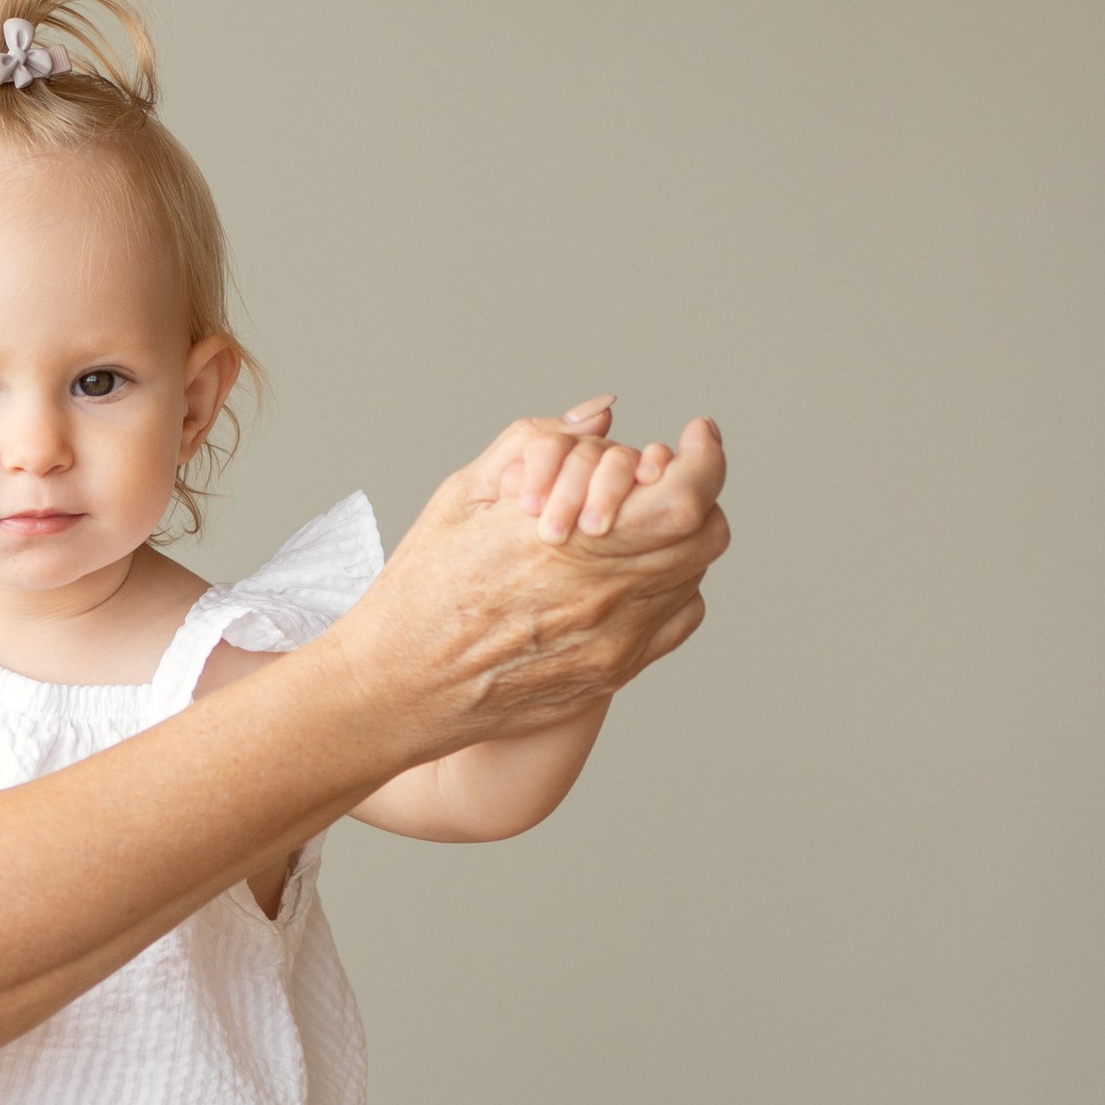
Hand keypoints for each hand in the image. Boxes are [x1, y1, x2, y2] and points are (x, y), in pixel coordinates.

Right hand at [330, 403, 727, 755]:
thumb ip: (538, 442)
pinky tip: (631, 572)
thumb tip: (601, 416)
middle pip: (705, 534)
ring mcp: (614, 643)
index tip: (697, 435)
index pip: (684, 496)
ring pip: (694, 575)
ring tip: (637, 521)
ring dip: (680, 537)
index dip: (706, 458)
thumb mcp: (466, 496)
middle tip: (667, 473)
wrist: (399, 688)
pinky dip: (671, 586)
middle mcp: (602, 598)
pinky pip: (677, 621)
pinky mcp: (610, 674)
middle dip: (696, 491)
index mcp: (567, 544)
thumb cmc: (421, 590)